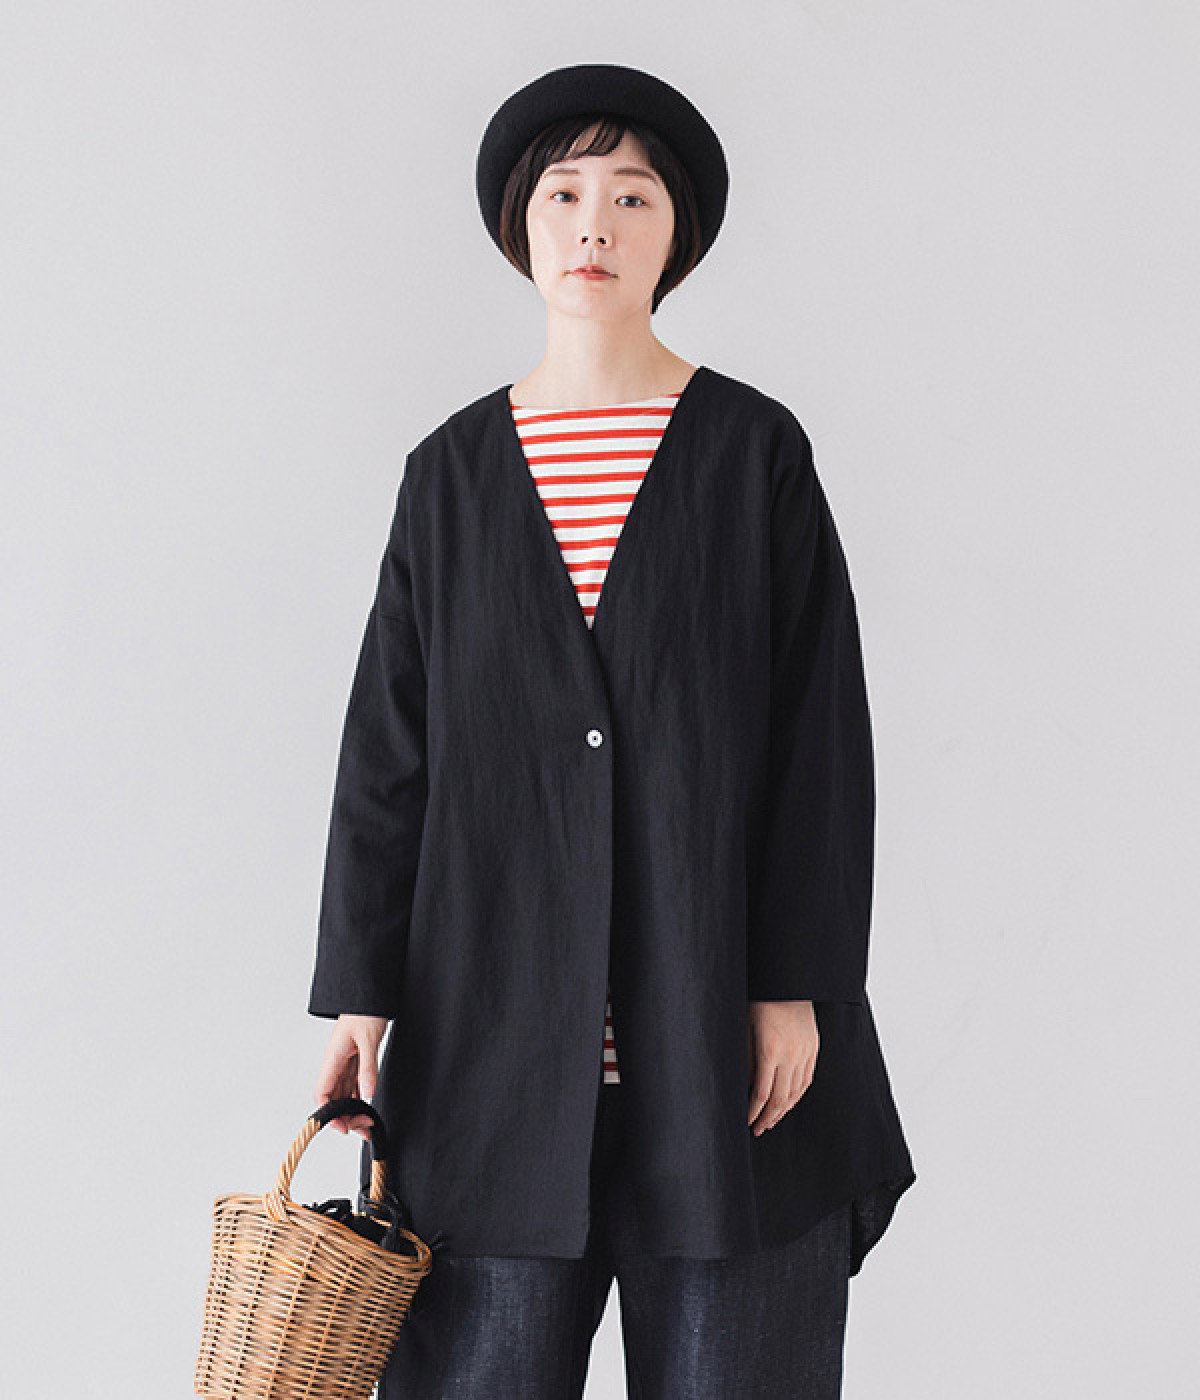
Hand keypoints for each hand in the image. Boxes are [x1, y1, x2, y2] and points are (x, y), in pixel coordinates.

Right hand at [315, 1014, 389, 1140]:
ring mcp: (343, 1063)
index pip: (323, 1093)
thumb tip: (367, 1093)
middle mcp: (335, 1064)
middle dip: (345, 1117)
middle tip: (364, 1128)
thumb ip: (368, 1067)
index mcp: (332, 1059)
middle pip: (333, 1099)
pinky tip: (367, 1108)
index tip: (344, 1126)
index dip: (329, 1113)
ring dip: (353, 1111)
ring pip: (343, 1094)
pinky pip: (352, 1085)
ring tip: (368, 1125)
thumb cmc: (364, 1011)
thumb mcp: (369, 1039)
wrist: (367, 995)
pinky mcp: (353, 1061)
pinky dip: (359, 1099)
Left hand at [746, 1000, 818, 1135]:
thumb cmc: (760, 1001)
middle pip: (780, 1098)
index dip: (753, 1111)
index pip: (761, 1093)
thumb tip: (743, 1086)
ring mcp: (805, 1051)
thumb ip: (746, 1059)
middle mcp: (790, 1054)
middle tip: (758, 1129)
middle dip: (768, 1117)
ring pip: (796, 1091)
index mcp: (769, 1050)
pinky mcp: (814, 1047)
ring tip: (772, 1121)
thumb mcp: (744, 1028)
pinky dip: (798, 1094)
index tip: (747, 1122)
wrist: (786, 980)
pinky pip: (807, 1078)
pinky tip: (790, 1102)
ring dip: (783, 1110)